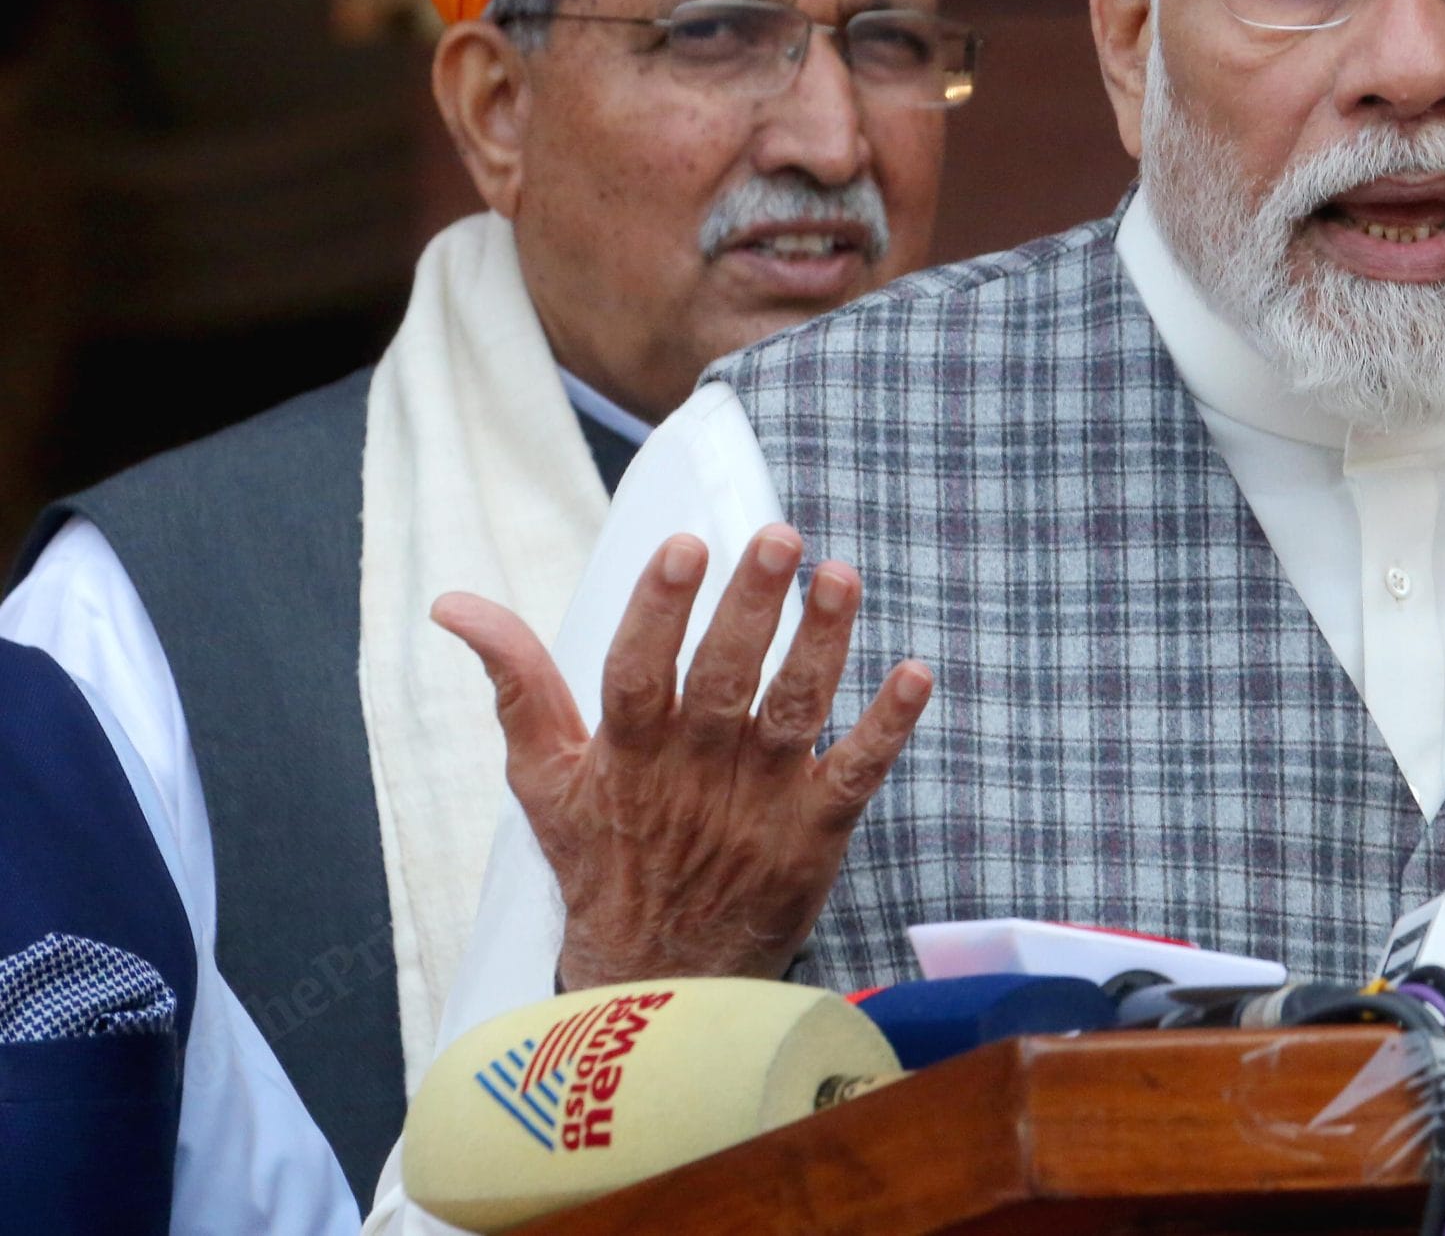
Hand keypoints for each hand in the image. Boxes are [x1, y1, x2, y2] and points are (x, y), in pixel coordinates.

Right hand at [433, 525, 931, 987]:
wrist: (657, 982)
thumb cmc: (600, 861)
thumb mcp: (543, 779)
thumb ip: (515, 684)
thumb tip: (454, 604)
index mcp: (627, 756)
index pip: (638, 672)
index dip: (659, 610)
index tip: (685, 545)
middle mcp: (695, 774)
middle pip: (724, 680)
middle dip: (751, 607)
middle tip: (779, 536)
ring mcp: (759, 803)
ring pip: (795, 712)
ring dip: (822, 644)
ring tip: (841, 576)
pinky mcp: (814, 832)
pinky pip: (857, 774)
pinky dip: (888, 727)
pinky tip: (916, 674)